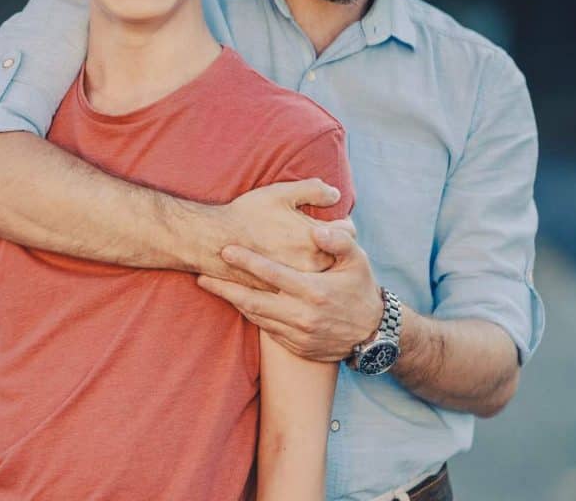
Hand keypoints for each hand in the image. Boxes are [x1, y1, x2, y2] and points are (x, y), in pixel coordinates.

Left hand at [196, 224, 381, 362]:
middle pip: (254, 301)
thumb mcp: (358, 261)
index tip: (225, 250)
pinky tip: (235, 302)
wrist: (374, 334)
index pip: (273, 274)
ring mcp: (298, 334)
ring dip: (232, 302)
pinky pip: (266, 330)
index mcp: (315, 291)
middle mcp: (303, 316)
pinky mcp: (296, 347)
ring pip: (257, 317)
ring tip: (210, 286)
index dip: (248, 261)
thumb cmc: (361, 288)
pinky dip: (249, 315)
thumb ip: (338, 241)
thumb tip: (317, 229)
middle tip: (200, 274)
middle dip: (225, 287)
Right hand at [204, 178, 353, 286]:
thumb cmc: (246, 214)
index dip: (342, 223)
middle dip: (334, 247)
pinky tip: (292, 268)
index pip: (346, 232)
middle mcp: (310, 264)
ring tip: (309, 254)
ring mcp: (295, 283)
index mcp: (314, 239)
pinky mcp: (280, 293)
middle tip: (324, 239)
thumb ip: (313, 190)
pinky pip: (300, 288)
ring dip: (319, 266)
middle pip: (337, 257)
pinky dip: (301, 279)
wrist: (213, 242)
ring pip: (320, 275)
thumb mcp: (280, 193)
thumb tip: (336, 195)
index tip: (335, 220)